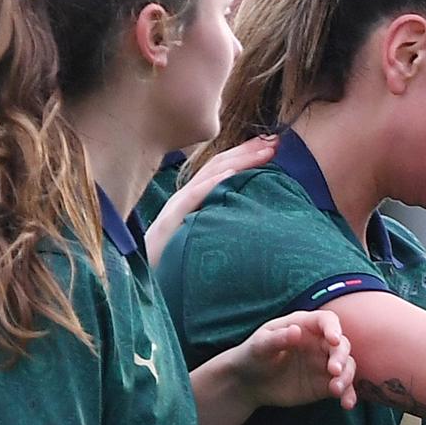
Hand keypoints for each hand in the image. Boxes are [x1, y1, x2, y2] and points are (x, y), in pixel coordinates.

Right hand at [145, 134, 276, 261]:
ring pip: (209, 177)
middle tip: (276, 140)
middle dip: (247, 151)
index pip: (223, 170)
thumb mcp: (206, 240)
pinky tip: (230, 175)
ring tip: (263, 152)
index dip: (246, 156)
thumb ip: (223, 225)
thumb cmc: (179, 266)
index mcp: (196, 201)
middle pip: (219, 167)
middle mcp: (186, 199)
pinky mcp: (168, 224)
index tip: (273, 146)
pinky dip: (211, 185)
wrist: (149, 284)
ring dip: (238, 161)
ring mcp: (177, 209)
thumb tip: (252, 218)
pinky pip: (191, 201)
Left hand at [222, 309, 356, 410]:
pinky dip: (348, 395)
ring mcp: (324, 364)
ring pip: (347, 366)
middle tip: (333, 370)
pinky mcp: (325, 384)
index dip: (333, 328)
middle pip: (342, 344)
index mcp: (304, 326)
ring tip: (336, 390)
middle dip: (341, 356)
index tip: (334, 340)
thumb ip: (278, 338)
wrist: (250, 383)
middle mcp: (319, 343)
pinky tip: (346, 404)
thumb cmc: (253, 356)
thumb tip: (297, 331)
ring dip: (347, 376)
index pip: (326, 321)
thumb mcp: (260, 346)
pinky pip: (344, 387)